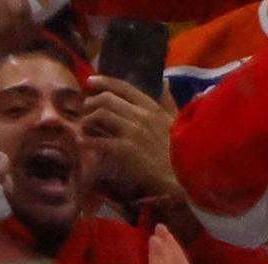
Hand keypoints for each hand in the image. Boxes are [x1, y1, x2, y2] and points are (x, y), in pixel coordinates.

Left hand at [83, 75, 181, 204]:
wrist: (183, 177)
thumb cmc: (182, 151)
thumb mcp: (177, 121)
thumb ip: (168, 101)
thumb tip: (165, 82)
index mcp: (152, 107)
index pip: (123, 87)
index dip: (104, 81)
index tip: (90, 82)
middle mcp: (140, 115)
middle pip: (106, 99)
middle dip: (91, 103)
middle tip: (85, 111)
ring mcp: (132, 132)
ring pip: (100, 115)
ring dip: (87, 121)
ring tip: (84, 128)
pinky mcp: (125, 150)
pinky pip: (99, 141)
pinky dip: (89, 142)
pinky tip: (85, 144)